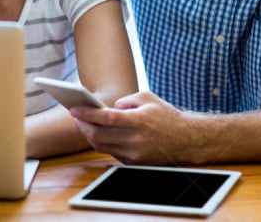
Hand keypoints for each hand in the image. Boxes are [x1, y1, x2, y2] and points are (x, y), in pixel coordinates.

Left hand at [70, 91, 201, 164]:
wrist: (186, 140)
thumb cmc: (165, 115)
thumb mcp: (147, 98)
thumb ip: (125, 100)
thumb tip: (106, 108)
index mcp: (139, 121)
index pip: (106, 118)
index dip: (87, 114)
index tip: (74, 109)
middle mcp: (135, 140)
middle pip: (98, 135)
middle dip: (82, 125)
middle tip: (75, 116)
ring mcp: (134, 155)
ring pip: (101, 146)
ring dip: (88, 135)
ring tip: (82, 123)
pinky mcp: (134, 163)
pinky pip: (110, 152)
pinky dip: (101, 142)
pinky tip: (96, 133)